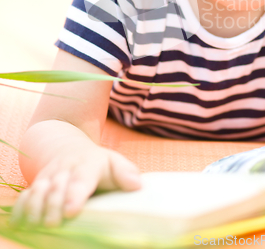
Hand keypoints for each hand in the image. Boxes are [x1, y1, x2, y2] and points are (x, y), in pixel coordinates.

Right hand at [10, 145, 140, 227]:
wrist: (67, 148)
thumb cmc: (96, 163)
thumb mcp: (113, 162)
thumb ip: (125, 172)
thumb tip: (137, 185)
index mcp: (88, 165)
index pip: (82, 179)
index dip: (75, 194)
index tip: (71, 210)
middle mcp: (65, 170)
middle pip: (57, 187)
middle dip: (53, 204)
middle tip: (53, 223)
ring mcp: (48, 177)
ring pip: (38, 190)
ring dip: (35, 207)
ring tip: (37, 224)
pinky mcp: (35, 185)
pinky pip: (24, 196)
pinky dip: (21, 208)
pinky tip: (20, 222)